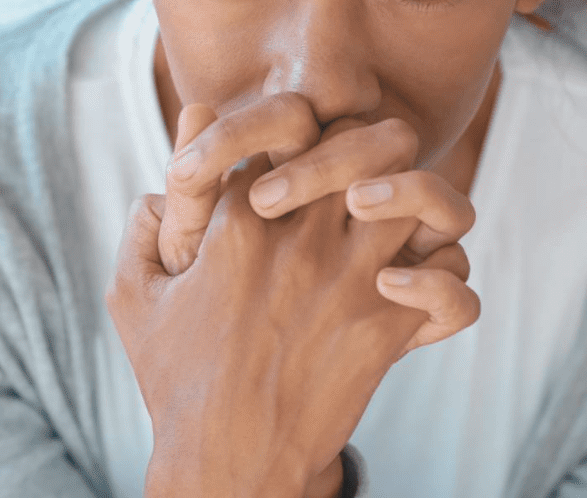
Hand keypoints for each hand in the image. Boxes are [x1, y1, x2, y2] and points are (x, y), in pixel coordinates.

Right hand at [108, 143, 478, 497]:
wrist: (226, 463)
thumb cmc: (177, 377)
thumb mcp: (135, 298)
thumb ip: (142, 229)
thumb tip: (161, 185)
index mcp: (241, 216)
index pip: (290, 123)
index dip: (299, 128)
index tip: (295, 158)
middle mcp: (304, 237)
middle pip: (371, 138)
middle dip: (369, 143)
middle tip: (356, 173)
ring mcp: (354, 280)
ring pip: (424, 196)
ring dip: (417, 200)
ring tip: (389, 224)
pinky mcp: (388, 328)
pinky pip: (452, 282)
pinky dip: (443, 280)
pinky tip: (404, 288)